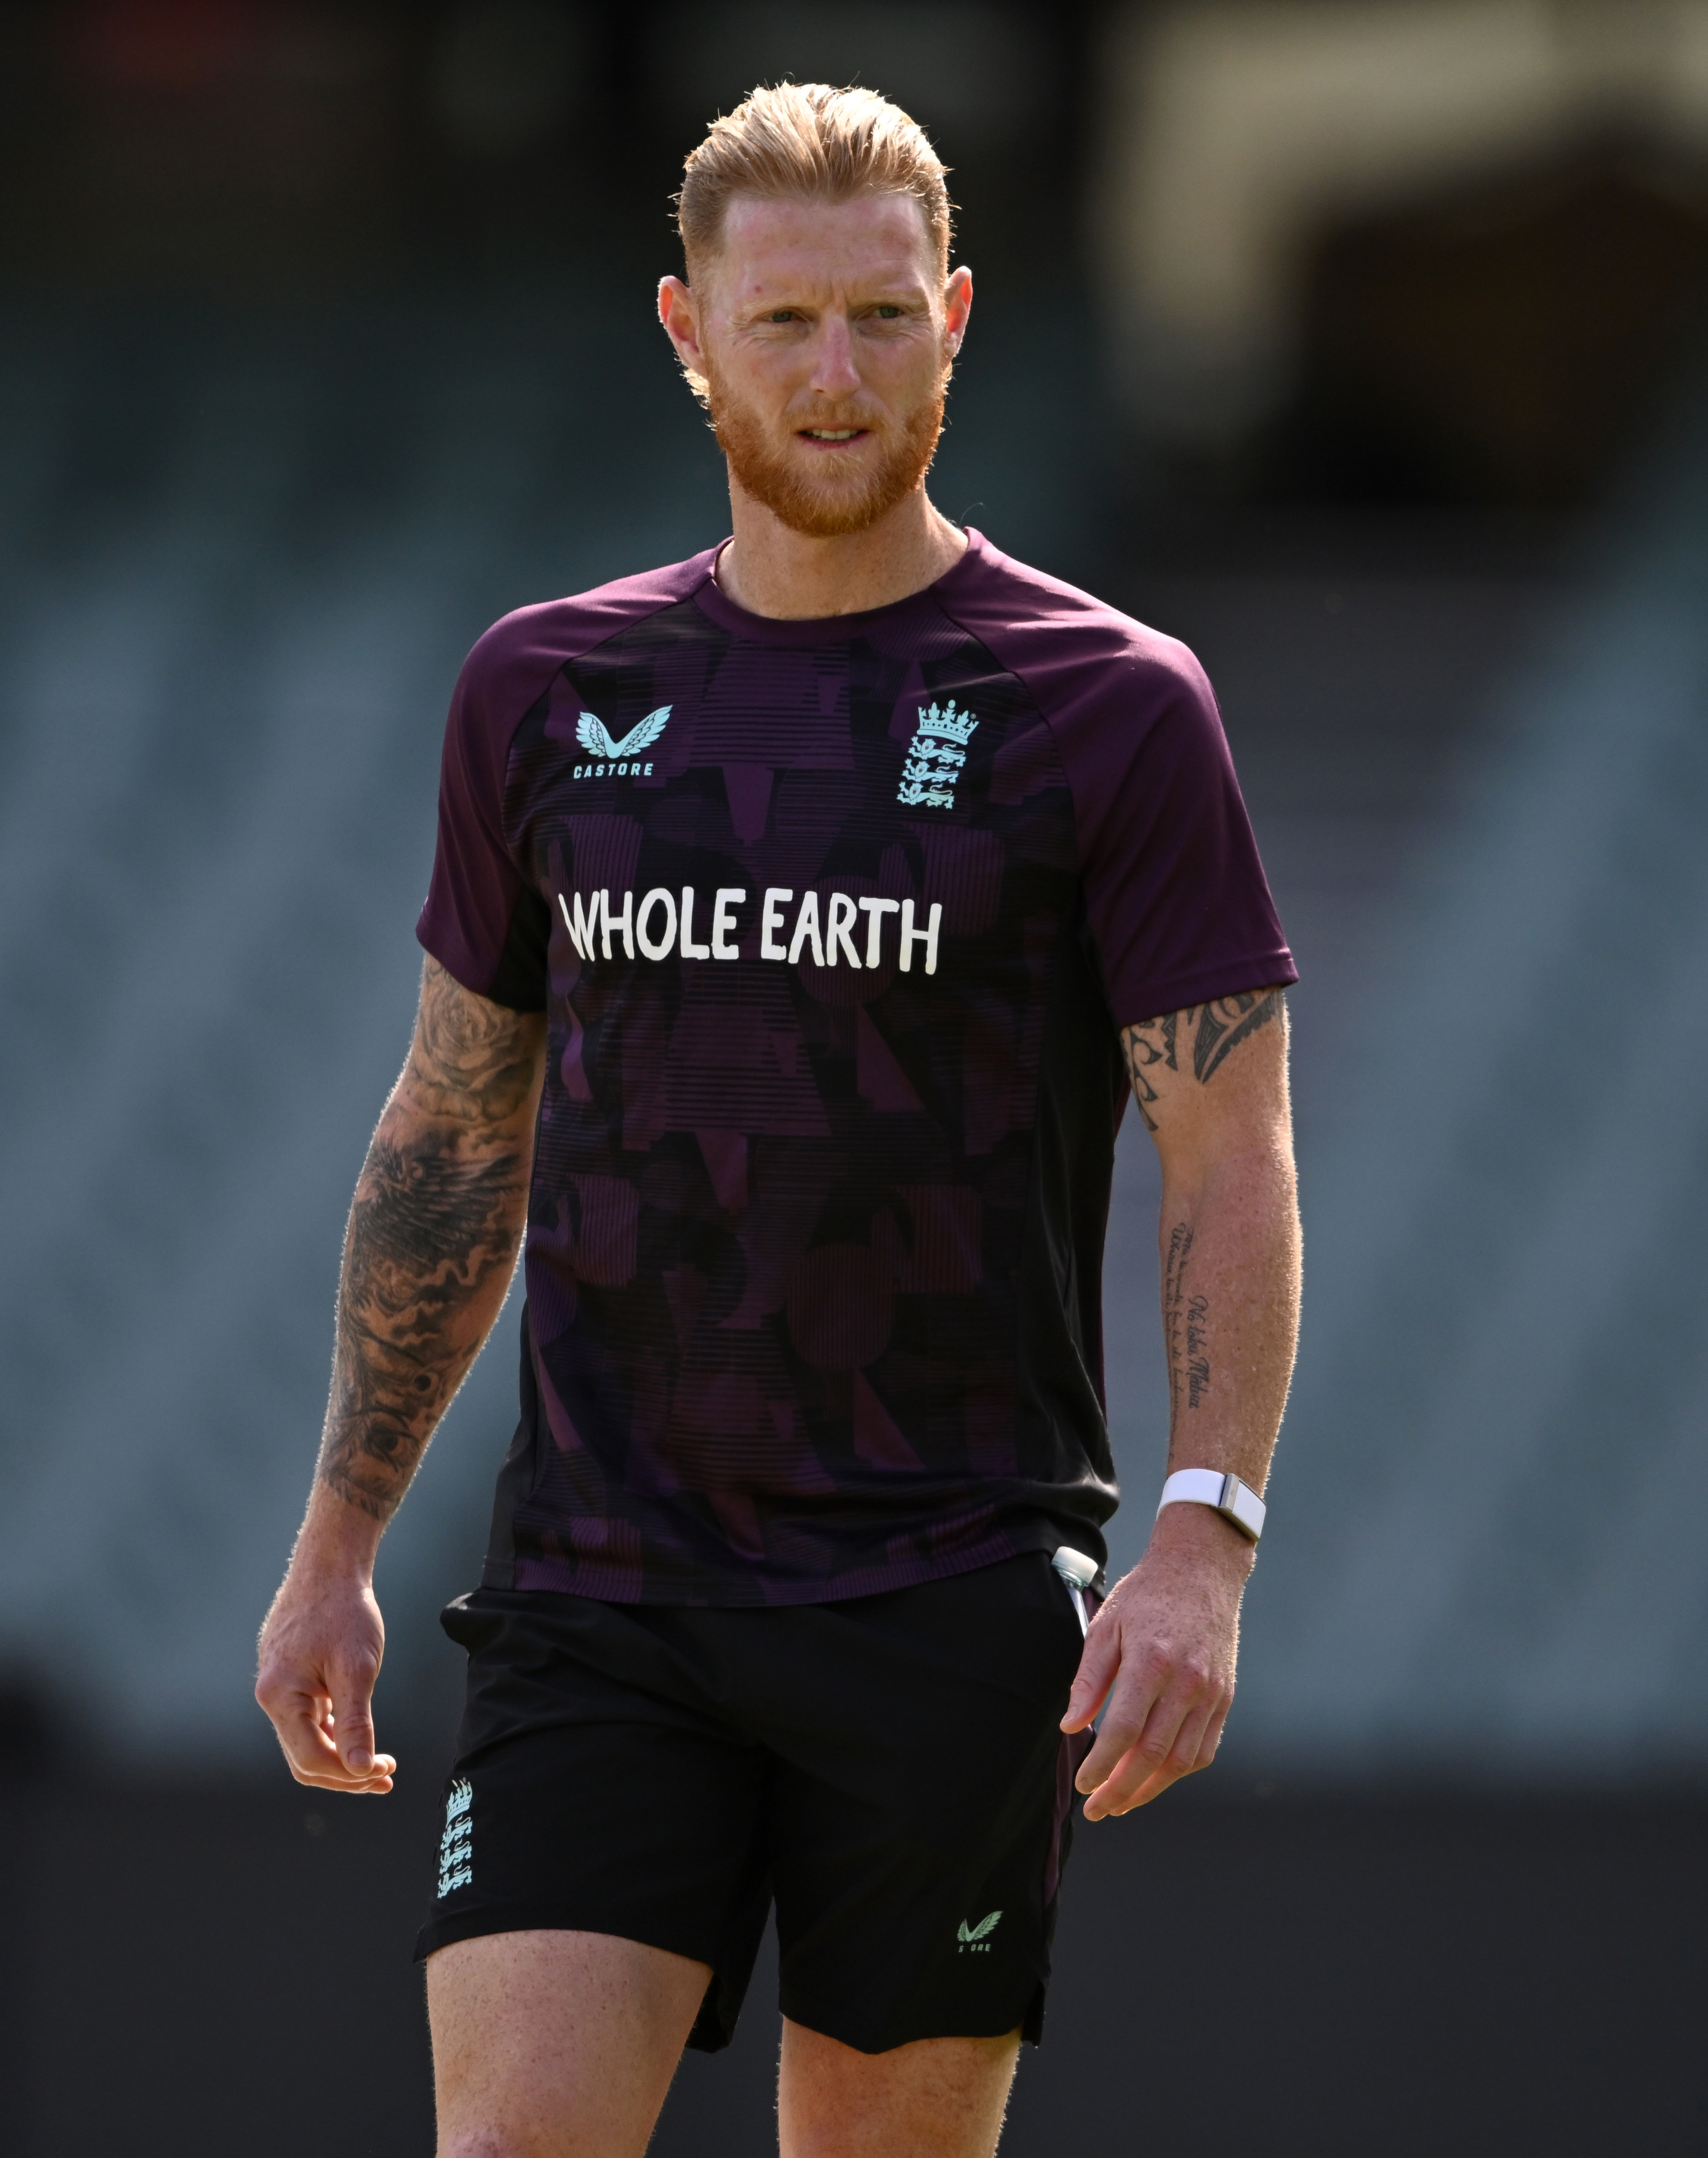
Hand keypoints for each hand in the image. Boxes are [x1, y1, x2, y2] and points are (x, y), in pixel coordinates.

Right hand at [256, 1558, 396, 1794]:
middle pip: (305, 1758)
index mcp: (280, 1696)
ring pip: (306, 1740)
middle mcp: (271, 1696)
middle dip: (345, 1774)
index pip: (310, 1759)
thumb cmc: (345, 1611)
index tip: (384, 1771)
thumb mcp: (357, 1668)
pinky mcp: (290, 1677)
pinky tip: (360, 1738)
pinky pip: (308, 1718)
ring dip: (341, 1756)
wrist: (331, 1566)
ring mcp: (279, 1686)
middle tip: (385, 1777)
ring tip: (380, 1766)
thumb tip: (361, 1769)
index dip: (349, 1775)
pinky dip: (333, 1733)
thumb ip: (356, 1722)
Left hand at [1059, 1504, 1251, 1818]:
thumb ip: (1089, 1679)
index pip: (1123, 1731)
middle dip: (1121, 1790)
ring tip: (1121, 1803)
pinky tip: (1155, 1779)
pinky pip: (1205, 1749)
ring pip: (1182, 1760)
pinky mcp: (1225, 1697)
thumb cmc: (1146, 1596)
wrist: (1201, 1570)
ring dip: (1149, 1789)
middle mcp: (1186, 1682)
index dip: (1100, 1765)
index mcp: (1151, 1662)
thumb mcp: (1106, 1626)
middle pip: (1153, 1755)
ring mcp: (1211, 1693)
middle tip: (1096, 1810)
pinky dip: (1179, 1770)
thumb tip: (1071, 1726)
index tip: (1083, 1784)